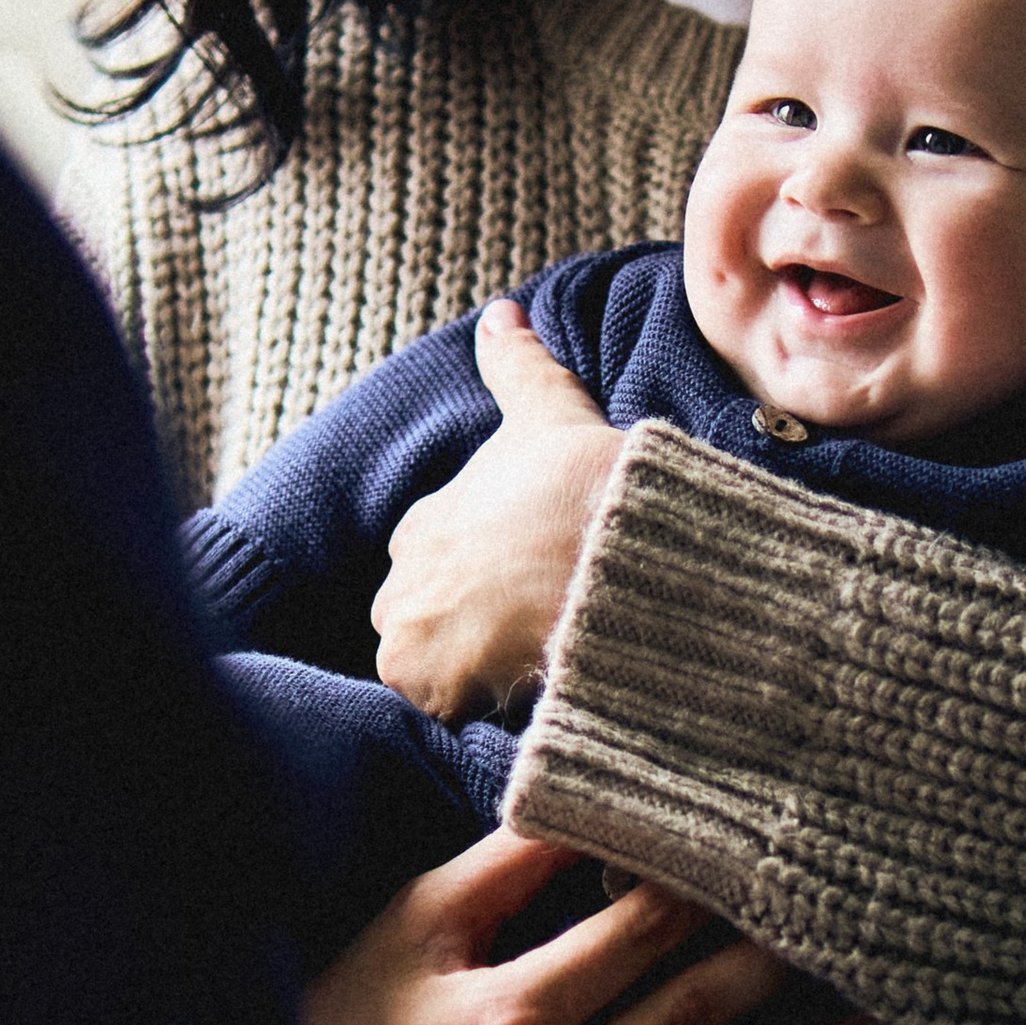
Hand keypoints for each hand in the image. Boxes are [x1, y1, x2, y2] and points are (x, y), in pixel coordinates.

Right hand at [301, 824, 890, 1024]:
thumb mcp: (413, 923)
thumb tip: (603, 804)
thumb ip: (512, 866)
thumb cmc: (344, 1014)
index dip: (718, 892)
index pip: (643, 934)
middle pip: (691, 1020)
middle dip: (783, 976)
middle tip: (868, 940)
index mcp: (505, 1013)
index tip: (783, 856)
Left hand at [371, 301, 622, 719]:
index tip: (520, 584)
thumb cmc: (587, 486)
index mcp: (422, 523)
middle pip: (417, 619)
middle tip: (523, 629)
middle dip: (456, 625)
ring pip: (422, 667)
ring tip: (523, 666)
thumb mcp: (550, 412)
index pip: (428, 560)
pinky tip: (518, 694)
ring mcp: (414, 639)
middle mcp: (403, 582)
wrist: (622, 556)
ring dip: (459, 670)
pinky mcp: (434, 691)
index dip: (478, 574)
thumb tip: (499, 312)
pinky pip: (438, 712)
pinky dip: (470, 709)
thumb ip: (517, 366)